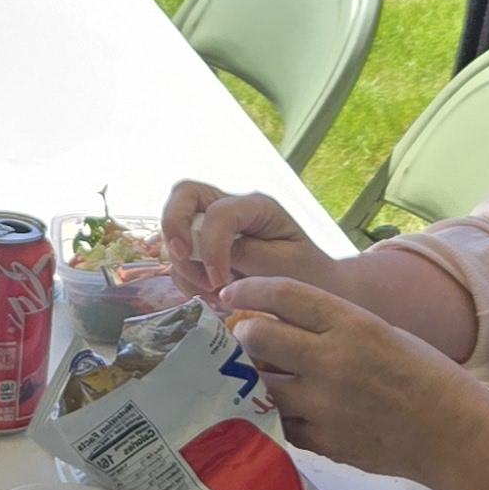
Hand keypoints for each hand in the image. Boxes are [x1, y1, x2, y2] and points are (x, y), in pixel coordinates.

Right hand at [161, 179, 339, 301]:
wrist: (315, 288)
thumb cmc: (306, 274)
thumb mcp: (283, 265)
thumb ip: (246, 255)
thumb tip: (210, 256)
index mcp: (257, 206)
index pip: (219, 212)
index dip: (211, 246)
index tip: (218, 281)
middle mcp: (232, 207)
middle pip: (184, 194)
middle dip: (174, 227)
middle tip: (184, 260)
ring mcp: (216, 226)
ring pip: (175, 229)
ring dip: (184, 265)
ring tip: (212, 292)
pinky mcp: (207, 247)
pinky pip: (180, 257)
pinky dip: (187, 278)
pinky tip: (211, 295)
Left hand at [216, 277, 488, 489]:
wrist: (453, 433)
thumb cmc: (423, 375)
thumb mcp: (381, 332)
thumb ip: (333, 326)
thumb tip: (281, 320)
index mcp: (353, 324)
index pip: (284, 295)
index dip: (249, 289)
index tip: (231, 294)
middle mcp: (333, 361)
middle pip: (259, 337)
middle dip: (244, 334)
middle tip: (242, 336)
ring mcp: (325, 405)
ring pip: (261, 385)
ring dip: (254, 377)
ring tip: (257, 374)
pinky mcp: (324, 441)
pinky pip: (280, 423)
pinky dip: (277, 414)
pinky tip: (283, 408)